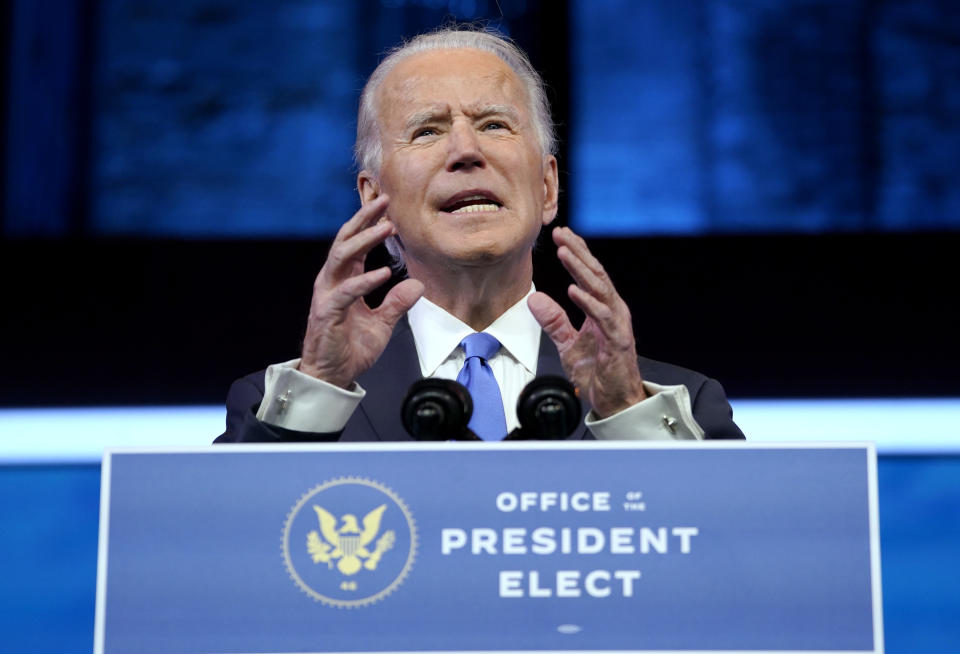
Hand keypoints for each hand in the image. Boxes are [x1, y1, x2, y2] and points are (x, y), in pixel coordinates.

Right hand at [299, 195, 423, 387]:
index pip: (355, 243)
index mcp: (343, 280)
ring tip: (386, 227)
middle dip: (364, 219)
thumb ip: (397, 303)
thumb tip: (418, 284)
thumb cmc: (351, 348)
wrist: (332, 376)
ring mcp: (327, 295)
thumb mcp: (382, 324)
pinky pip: (347, 292)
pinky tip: (383, 273)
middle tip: (385, 201)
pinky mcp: (327, 313)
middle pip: (346, 240)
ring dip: (365, 240)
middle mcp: (332, 282)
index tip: (388, 206)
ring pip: (342, 257)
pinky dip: (364, 280)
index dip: (369, 223)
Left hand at [528, 226, 646, 417]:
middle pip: (595, 274)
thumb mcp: (568, 343)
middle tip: (561, 233)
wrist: (615, 401)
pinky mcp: (617, 340)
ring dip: (581, 270)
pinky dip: (588, 302)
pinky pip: (602, 317)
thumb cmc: (597, 371)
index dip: (576, 254)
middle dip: (578, 252)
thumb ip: (554, 321)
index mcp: (602, 308)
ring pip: (600, 289)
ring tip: (564, 252)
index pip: (589, 275)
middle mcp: (612, 310)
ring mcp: (617, 324)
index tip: (560, 235)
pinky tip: (573, 290)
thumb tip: (534, 299)